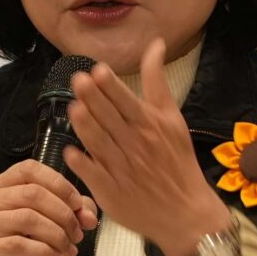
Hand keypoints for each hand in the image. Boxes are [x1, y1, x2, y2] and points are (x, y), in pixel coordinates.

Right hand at [0, 159, 97, 255]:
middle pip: (32, 194)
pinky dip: (43, 252)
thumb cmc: (24, 253)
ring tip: (68, 250)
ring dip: (56, 235)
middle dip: (63, 215)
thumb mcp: (50, 224)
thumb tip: (88, 215)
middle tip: (77, 235)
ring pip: (27, 218)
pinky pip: (18, 245)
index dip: (59, 184)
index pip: (29, 170)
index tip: (78, 206)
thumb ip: (72, 212)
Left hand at [63, 37, 231, 255]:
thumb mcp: (172, 117)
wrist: (186, 211)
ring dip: (85, 126)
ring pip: (99, 143)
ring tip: (73, 109)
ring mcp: (122, 168)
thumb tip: (155, 44)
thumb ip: (156, 81)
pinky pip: (93, 174)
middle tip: (77, 81)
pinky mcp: (111, 191)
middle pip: (110, 118)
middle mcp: (135, 144)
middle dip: (93, 99)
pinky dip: (82, 163)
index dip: (111, 87)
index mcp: (150, 125)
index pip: (127, 102)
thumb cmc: (177, 160)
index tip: (97, 71)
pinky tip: (70, 151)